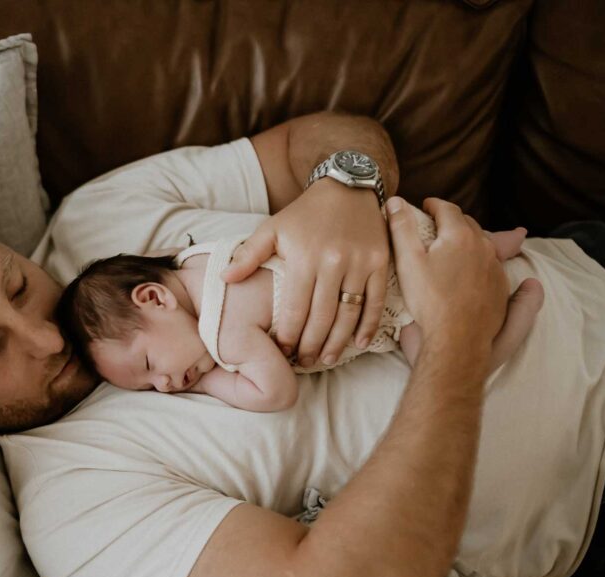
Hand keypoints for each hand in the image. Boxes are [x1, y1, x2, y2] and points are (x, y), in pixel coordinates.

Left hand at [220, 180, 388, 367]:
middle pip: (322, 317)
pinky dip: (367, 326)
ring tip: (324, 359)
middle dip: (310, 346)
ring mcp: (360, 264)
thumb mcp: (273, 228)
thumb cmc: (305, 213)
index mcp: (304, 257)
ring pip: (349, 314)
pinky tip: (358, 344)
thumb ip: (249, 255)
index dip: (289, 336)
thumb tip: (225, 279)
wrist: (348, 187)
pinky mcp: (380, 263)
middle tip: (302, 362)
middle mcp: (333, 262)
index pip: (295, 309)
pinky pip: (375, 302)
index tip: (282, 352)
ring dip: (337, 343)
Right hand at [389, 197, 542, 371]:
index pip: (447, 208)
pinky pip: (490, 266)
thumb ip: (401, 227)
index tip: (425, 206)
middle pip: (467, 223)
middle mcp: (482, 246)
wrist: (457, 339)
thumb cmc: (429, 300)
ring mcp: (495, 267)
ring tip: (453, 247)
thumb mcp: (408, 261)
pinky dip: (479, 262)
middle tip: (436, 225)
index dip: (433, 205)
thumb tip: (394, 201)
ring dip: (467, 240)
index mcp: (459, 235)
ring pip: (482, 244)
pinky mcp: (500, 287)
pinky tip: (468, 272)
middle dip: (451, 221)